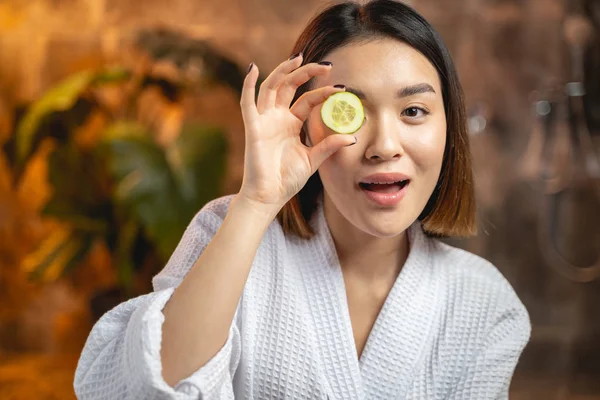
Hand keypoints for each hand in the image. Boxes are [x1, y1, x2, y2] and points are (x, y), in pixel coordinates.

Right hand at [237, 55, 356, 209]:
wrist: (269, 196)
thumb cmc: (287, 180)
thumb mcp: (313, 160)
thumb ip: (329, 146)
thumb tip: (352, 136)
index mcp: (291, 124)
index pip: (308, 100)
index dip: (323, 92)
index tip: (341, 88)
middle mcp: (277, 118)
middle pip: (289, 86)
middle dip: (306, 72)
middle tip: (326, 65)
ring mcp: (264, 120)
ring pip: (271, 87)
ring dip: (283, 71)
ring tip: (299, 58)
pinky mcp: (252, 127)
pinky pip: (247, 102)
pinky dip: (248, 85)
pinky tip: (253, 69)